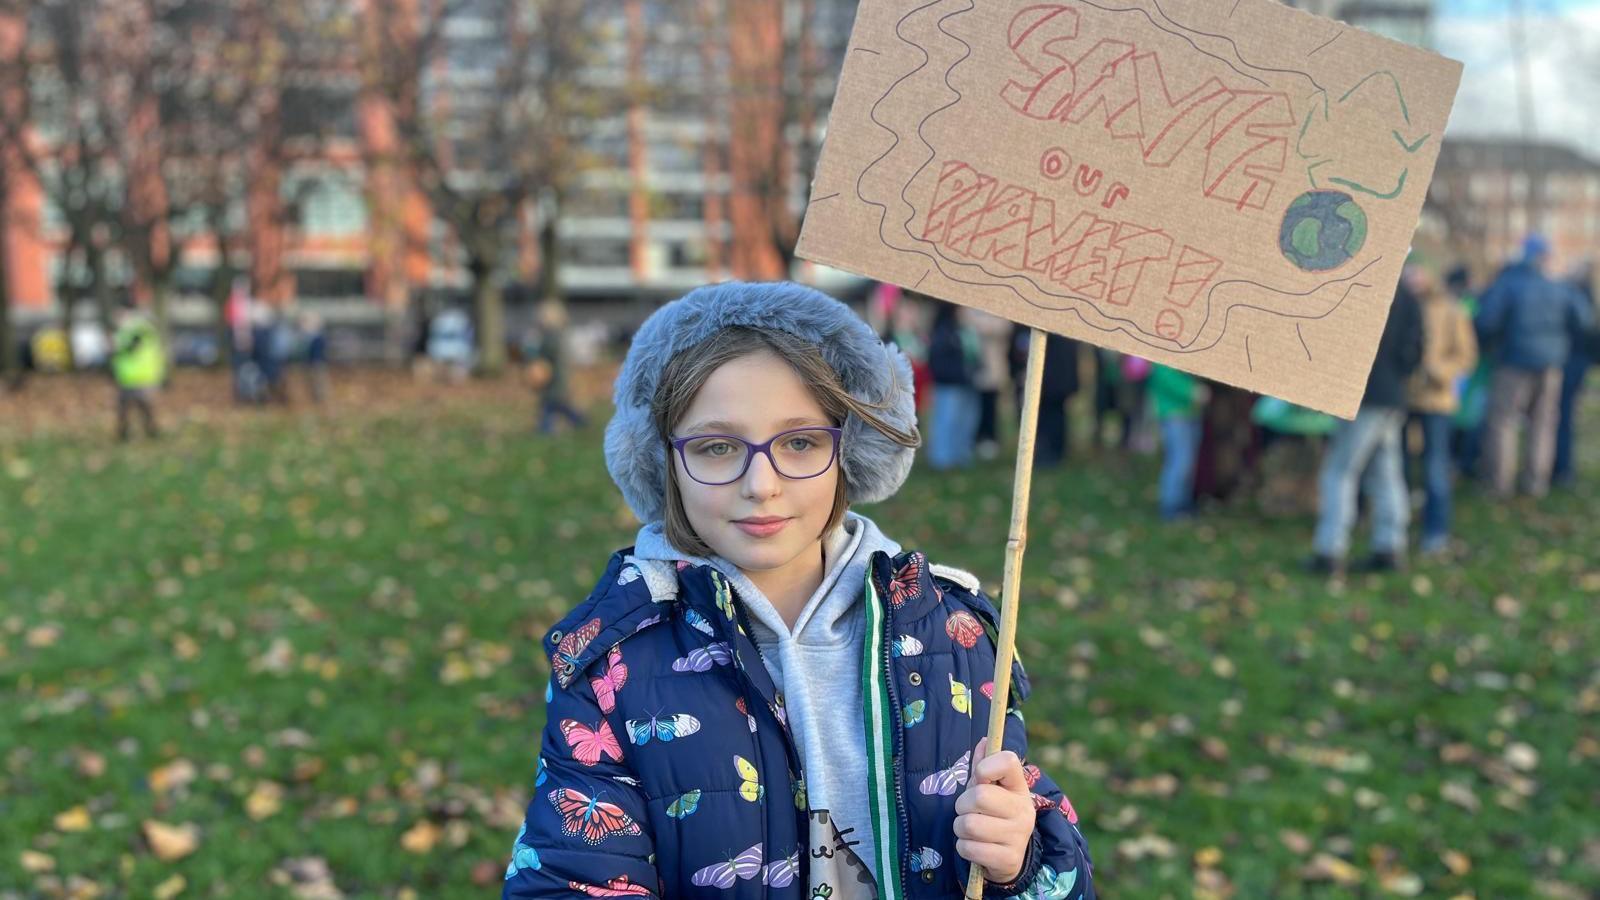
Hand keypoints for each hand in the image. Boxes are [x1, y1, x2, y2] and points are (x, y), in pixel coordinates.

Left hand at [952, 738, 1035, 884]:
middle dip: (962, 804)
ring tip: (970, 829)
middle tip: (967, 810)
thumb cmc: (994, 815)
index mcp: (1019, 787)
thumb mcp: (991, 790)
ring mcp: (1018, 835)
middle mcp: (1023, 809)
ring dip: (960, 828)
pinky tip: (974, 846)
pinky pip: (969, 848)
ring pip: (969, 824)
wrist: (1009, 857)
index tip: (980, 778)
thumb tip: (983, 741)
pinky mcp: (1008, 859)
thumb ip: (984, 766)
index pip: (1008, 761)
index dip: (986, 766)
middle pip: (979, 796)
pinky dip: (963, 847)